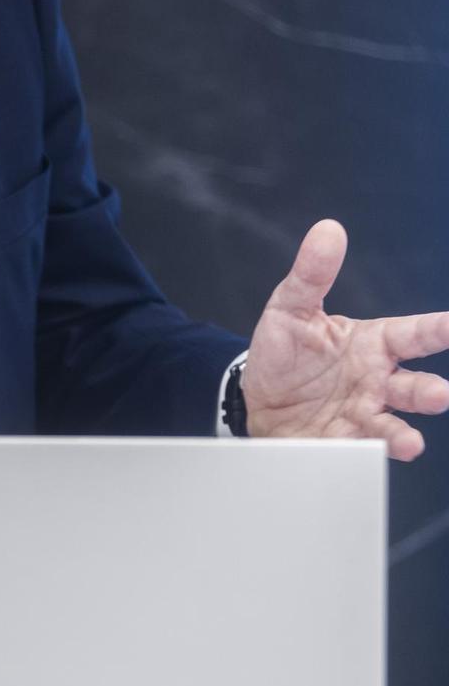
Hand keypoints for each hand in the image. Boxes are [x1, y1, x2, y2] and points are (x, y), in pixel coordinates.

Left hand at [242, 219, 448, 461]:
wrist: (255, 398)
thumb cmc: (285, 351)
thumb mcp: (290, 308)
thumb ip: (312, 275)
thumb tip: (328, 229)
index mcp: (373, 344)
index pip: (415, 334)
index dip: (441, 330)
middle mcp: (377, 380)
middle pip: (414, 386)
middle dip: (431, 392)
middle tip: (443, 394)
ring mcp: (362, 413)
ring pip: (392, 424)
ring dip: (403, 434)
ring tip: (411, 443)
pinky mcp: (341, 442)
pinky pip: (357, 449)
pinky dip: (364, 454)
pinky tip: (368, 456)